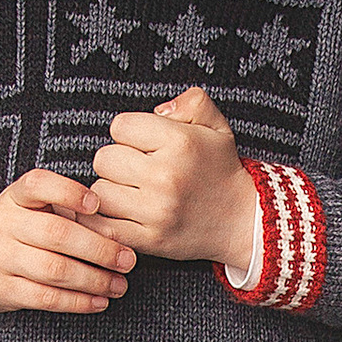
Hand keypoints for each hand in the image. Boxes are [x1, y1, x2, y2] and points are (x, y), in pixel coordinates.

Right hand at [0, 171, 130, 318]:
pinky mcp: (1, 289)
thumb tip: (116, 231)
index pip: (38, 185)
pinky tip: (98, 301)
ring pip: (54, 270)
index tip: (96, 204)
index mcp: (14, 197)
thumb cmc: (17, 232)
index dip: (68, 193)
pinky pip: (45, 297)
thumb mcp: (32, 212)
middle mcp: (2, 223)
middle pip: (57, 234)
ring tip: (118, 284)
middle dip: (100, 249)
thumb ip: (68, 213)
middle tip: (127, 260)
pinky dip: (77, 301)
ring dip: (94, 280)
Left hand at [90, 85, 256, 270]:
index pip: (120, 126)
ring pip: (99, 192)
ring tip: (133, 192)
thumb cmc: (221, 170)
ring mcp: (156, 210)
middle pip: (104, 158)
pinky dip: (102, 220)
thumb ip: (192, 102)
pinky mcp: (149, 239)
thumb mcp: (217, 126)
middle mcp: (166, 176)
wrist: (242, 220)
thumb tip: (159, 110)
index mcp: (180, 143)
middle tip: (138, 169)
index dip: (129, 133)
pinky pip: (103, 225)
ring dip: (111, 191)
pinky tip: (118, 213)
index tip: (144, 144)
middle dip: (118, 161)